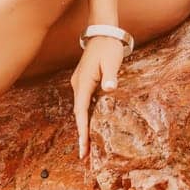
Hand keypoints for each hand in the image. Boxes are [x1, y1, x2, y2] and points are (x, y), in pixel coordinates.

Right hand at [70, 34, 123, 159]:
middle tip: (85, 156)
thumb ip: (111, 77)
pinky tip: (91, 125)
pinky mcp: (85, 82)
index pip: (81, 112)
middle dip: (81, 135)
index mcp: (83, 83)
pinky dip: (86, 116)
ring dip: (83, 126)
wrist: (103, 33)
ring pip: (81, 110)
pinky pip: (84, 103)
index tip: (83, 148)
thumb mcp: (112, 62)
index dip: (82, 131)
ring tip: (88, 146)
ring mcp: (80, 84)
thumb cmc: (108, 48)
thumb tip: (110, 88)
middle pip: (79, 114)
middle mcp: (78, 85)